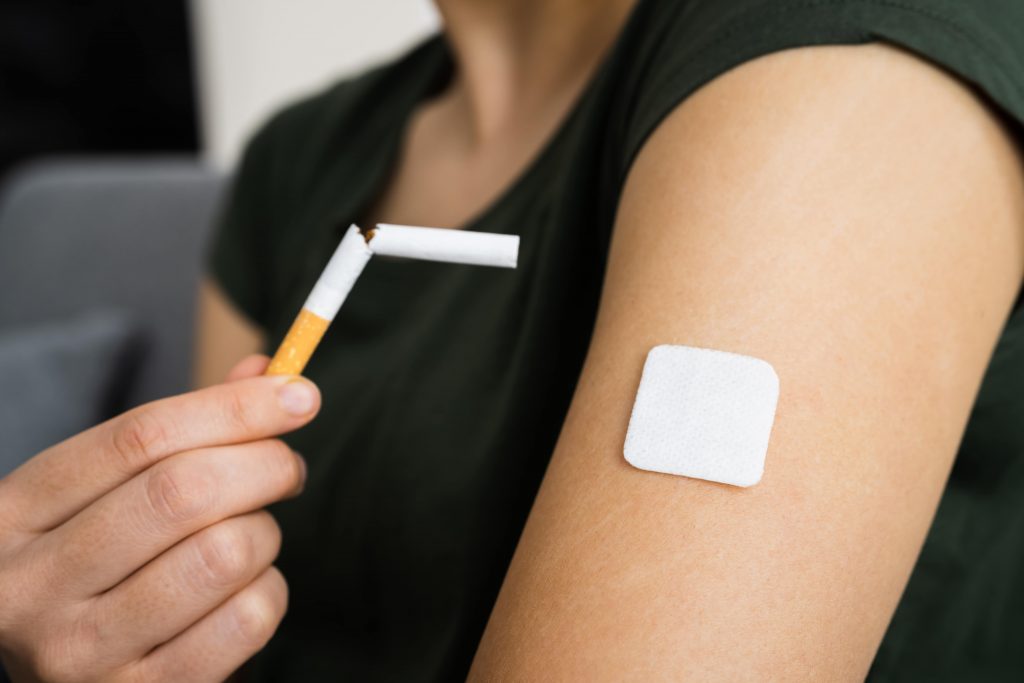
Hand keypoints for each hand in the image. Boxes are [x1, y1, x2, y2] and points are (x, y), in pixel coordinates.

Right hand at [0, 355, 317, 681]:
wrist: (73, 681)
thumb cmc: (104, 566)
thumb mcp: (111, 494)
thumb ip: (184, 431)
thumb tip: (270, 373)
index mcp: (15, 513)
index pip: (140, 436)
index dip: (234, 407)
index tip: (301, 394)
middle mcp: (31, 585)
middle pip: (184, 491)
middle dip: (266, 464)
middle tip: (288, 468)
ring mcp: (79, 651)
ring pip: (225, 554)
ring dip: (265, 533)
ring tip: (253, 535)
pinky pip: (247, 620)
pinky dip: (269, 593)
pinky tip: (246, 591)